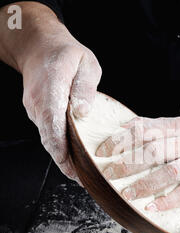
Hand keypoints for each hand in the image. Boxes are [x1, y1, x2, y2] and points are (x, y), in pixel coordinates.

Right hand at [21, 23, 101, 180]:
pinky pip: (49, 133)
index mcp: (52, 90)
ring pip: (48, 139)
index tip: (74, 169)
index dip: (62, 149)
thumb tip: (83, 112)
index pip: (54, 124)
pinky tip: (74, 156)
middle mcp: (39, 104)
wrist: (39, 46)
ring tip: (81, 174)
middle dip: (65, 163)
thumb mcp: (85, 63)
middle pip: (49, 139)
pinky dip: (60, 147)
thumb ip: (85, 88)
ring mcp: (35, 109)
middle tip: (84, 181)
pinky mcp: (38, 112)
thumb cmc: (66, 54)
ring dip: (63, 158)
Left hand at [96, 116, 179, 210]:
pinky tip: (153, 207)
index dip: (121, 140)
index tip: (103, 151)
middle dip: (128, 163)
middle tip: (109, 174)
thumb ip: (157, 127)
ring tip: (127, 194)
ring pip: (169, 172)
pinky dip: (169, 200)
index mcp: (178, 127)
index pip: (144, 130)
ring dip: (146, 184)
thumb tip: (126, 128)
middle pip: (153, 151)